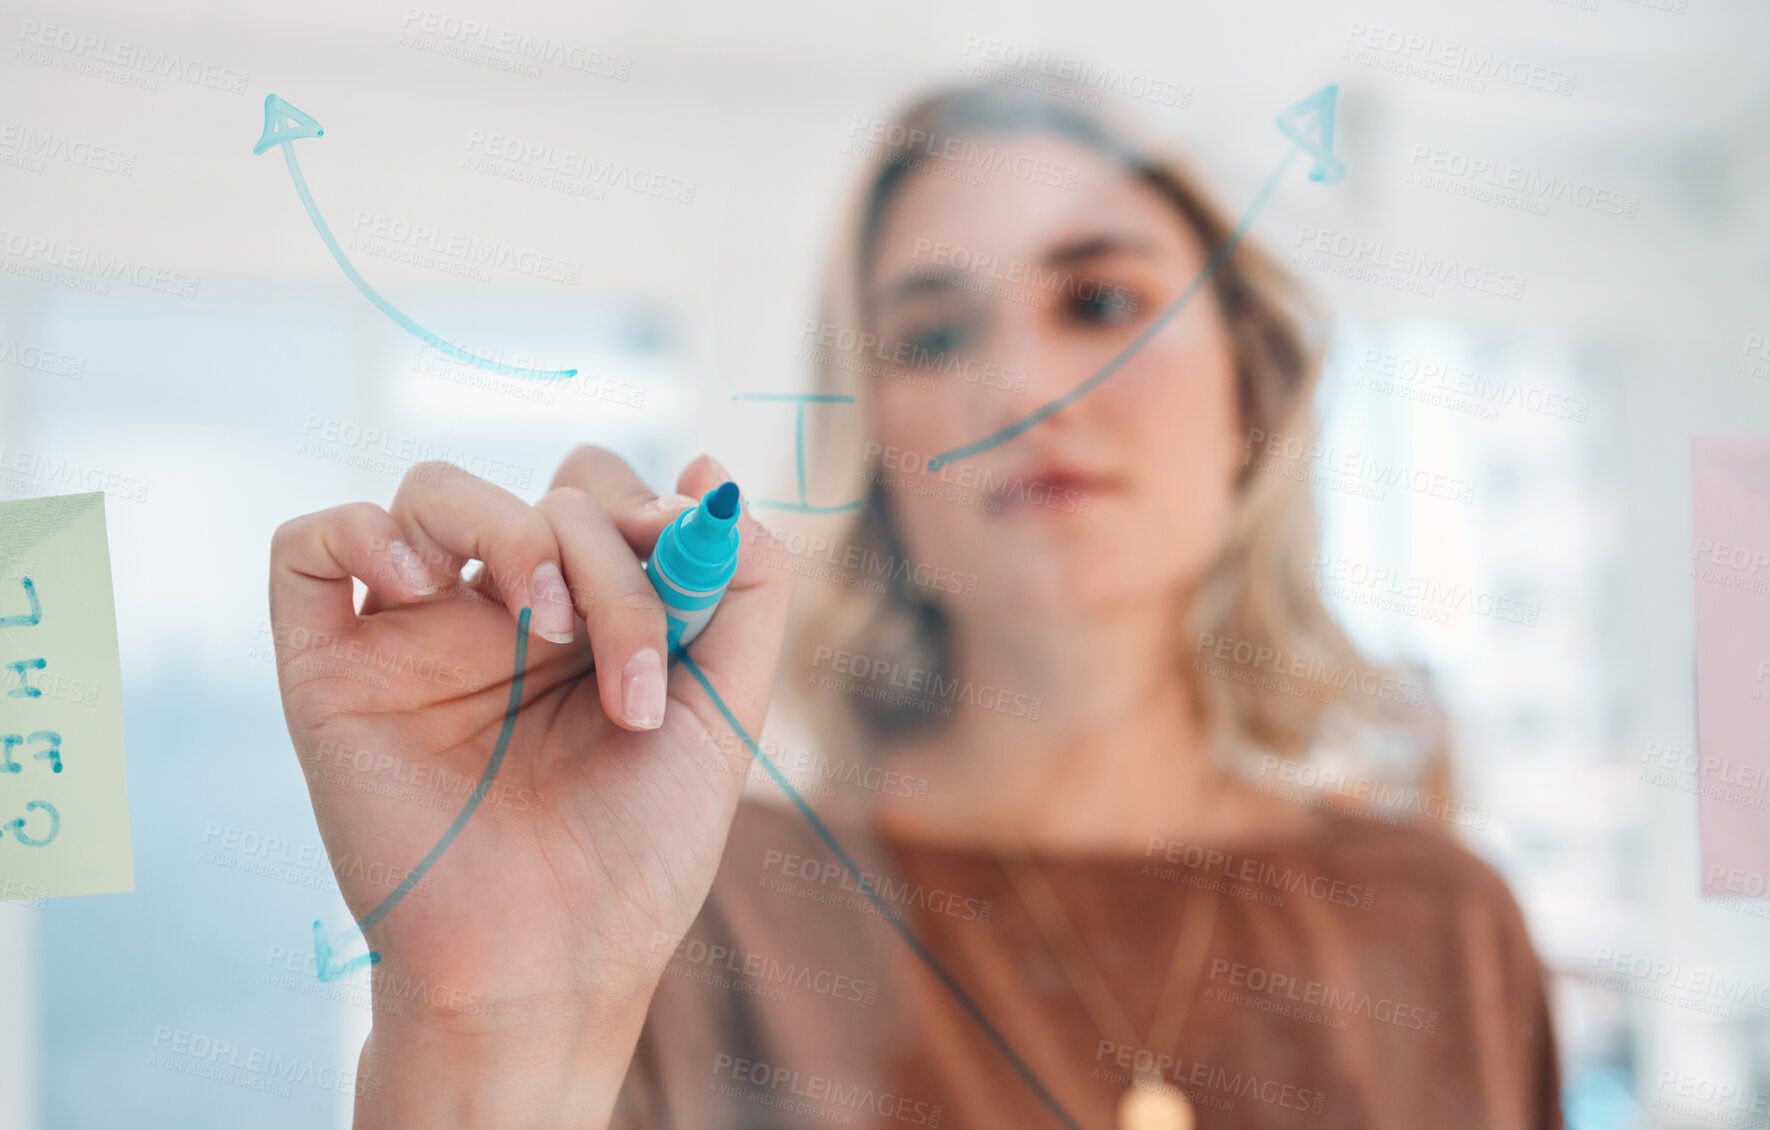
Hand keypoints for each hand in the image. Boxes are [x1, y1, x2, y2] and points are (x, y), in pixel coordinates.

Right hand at [268, 447, 792, 1126]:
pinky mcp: (331, 668)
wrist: (548, 963)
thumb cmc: (637, 854)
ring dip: (512, 535)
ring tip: (542, 630)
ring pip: (435, 489)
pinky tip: (426, 590)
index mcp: (590, 617)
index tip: (682, 566)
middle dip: (605, 557)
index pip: (606, 495)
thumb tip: (713, 470)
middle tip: (628, 671)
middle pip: (545, 497)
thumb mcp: (728, 713)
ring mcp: (415, 635)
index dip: (646, 508)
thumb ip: (745, 589)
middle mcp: (499, 614)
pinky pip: (307, 545)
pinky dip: (361, 532)